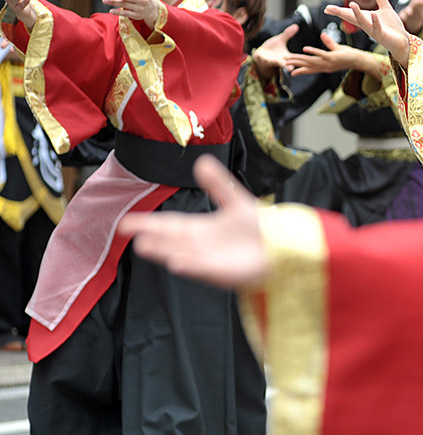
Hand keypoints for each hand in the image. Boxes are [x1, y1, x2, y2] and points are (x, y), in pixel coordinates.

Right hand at [118, 155, 266, 287]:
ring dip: (164, 251)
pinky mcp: (223, 272)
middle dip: (149, 236)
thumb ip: (218, 184)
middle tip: (126, 231)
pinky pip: (203, 269)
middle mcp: (201, 246)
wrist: (284, 247)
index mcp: (202, 229)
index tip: (126, 221)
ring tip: (143, 246)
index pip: (170, 225)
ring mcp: (210, 260)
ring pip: (181, 255)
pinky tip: (176, 262)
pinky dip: (190, 265)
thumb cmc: (262, 228)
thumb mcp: (236, 200)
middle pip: (169, 240)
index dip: (148, 223)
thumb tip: (201, 161)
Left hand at [252, 23, 298, 80]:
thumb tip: (296, 26)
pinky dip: (260, 58)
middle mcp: (279, 60)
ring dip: (273, 62)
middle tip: (291, 69)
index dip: (298, 60)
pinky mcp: (261, 58)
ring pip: (273, 62)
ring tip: (274, 61)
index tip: (303, 62)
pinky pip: (261, 59)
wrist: (261, 53)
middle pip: (285, 64)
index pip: (293, 58)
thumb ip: (288, 34)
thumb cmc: (273, 47)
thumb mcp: (281, 40)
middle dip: (287, 66)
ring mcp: (270, 60)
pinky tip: (259, 56)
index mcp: (285, 56)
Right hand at [284, 32, 374, 75]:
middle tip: (285, 64)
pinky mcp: (333, 57)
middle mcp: (325, 66)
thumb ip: (329, 42)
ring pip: (311, 61)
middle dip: (296, 65)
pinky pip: (321, 54)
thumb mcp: (336, 49)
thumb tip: (322, 35)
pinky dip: (313, 52)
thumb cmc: (349, 55)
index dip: (300, 70)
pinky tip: (304, 49)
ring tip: (290, 58)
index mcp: (324, 65)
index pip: (310, 68)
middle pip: (307, 66)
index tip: (291, 71)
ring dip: (300, 59)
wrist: (359, 59)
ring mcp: (328, 63)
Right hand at [324, 0, 411, 63]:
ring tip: (352, 4)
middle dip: (341, 13)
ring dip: (357, 14)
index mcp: (366, 19)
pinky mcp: (383, 35)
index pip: (350, 14)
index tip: (326, 8)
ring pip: (363, 22)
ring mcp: (374, 31)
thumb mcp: (385, 9)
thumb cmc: (393, 27)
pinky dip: (375, 21)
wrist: (403, 41)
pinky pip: (378, 28)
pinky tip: (373, 14)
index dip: (338, 11)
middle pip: (351, 18)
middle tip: (328, 8)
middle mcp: (367, 25)